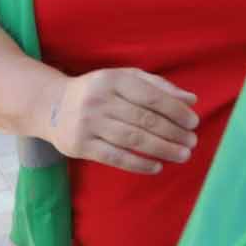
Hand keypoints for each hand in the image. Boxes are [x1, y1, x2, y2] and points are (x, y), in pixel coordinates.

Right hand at [45, 68, 198, 175]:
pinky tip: (157, 166)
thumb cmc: (100, 92)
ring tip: (182, 155)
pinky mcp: (79, 145)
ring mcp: (87, 123)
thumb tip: (192, 100)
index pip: (152, 97)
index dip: (176, 111)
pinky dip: (138, 164)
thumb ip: (159, 87)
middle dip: (173, 133)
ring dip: (162, 149)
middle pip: (145, 120)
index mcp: (114, 80)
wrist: (50, 105)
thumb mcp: (126, 79)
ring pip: (133, 140)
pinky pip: (115, 157)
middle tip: (192, 142)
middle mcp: (99, 100)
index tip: (194, 123)